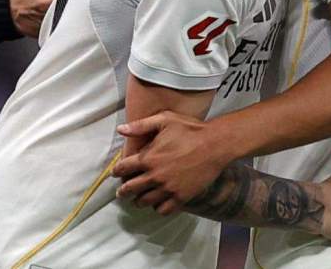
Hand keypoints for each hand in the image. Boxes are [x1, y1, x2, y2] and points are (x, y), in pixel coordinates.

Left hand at [113, 111, 229, 214]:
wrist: (215, 144)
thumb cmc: (190, 129)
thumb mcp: (164, 120)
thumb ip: (141, 125)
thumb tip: (121, 129)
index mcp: (148, 157)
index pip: (124, 168)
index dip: (117, 171)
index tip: (116, 173)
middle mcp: (155, 175)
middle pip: (130, 188)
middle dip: (123, 191)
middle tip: (121, 193)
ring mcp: (168, 188)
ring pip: (145, 201)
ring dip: (138, 201)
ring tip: (137, 200)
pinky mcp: (181, 197)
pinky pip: (163, 210)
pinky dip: (158, 208)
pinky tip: (158, 204)